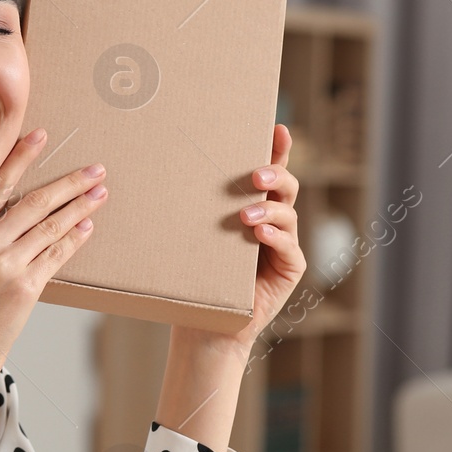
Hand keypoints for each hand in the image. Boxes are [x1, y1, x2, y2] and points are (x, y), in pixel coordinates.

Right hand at [0, 128, 108, 388]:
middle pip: (33, 202)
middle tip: (94, 170)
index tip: (41, 136)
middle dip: (69, 183)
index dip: (21, 159)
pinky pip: (56, 255)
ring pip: (50, 226)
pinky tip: (88, 227)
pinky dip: (74, 239)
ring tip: (100, 194)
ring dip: (79, 208)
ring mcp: (4, 265)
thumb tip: (25, 219)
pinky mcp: (24, 287)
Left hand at [172, 123, 305, 350]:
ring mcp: (284, 243)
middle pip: (285, 185)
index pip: (267, 172)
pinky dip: (275, 237)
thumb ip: (191, 207)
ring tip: (245, 215)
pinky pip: (290, 247)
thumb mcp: (190, 234)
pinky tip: (259, 234)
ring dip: (268, 209)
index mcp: (251, 206)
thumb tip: (161, 169)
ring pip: (288, 213)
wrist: (203, 322)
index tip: (276, 129)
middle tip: (255, 175)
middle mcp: (272, 220)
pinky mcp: (290, 268)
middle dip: (275, 174)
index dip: (277, 149)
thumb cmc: (192, 275)